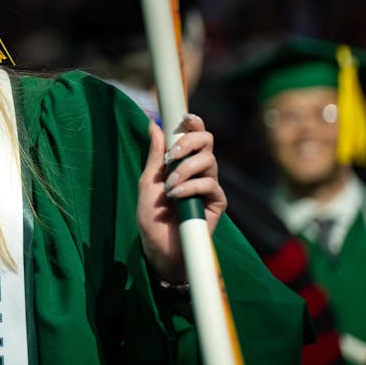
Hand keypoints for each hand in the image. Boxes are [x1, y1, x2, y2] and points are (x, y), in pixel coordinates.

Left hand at [137, 113, 226, 283]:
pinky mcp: (217, 203)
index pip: (194, 136)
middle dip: (189, 143)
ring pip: (209, 161)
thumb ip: (155, 154)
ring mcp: (209, 185)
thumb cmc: (152, 215)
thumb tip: (154, 124)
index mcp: (183, 161)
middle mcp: (199, 170)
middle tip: (171, 156)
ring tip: (169, 187)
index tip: (185, 117)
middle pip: (207, 141)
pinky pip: (210, 185)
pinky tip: (177, 196)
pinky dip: (191, 187)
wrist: (158, 246)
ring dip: (185, 170)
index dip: (194, 124)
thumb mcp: (148, 181)